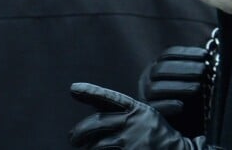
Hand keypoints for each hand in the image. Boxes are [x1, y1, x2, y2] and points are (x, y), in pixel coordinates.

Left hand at [69, 82, 214, 148]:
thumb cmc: (157, 136)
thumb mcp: (145, 117)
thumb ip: (122, 114)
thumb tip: (92, 115)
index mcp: (137, 109)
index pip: (110, 98)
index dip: (91, 92)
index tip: (73, 88)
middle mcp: (133, 123)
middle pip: (95, 123)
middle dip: (79, 132)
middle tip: (73, 138)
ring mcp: (131, 143)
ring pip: (96, 146)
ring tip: (87, 149)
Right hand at [137, 46, 206, 136]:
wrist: (180, 125)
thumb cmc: (187, 97)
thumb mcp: (190, 78)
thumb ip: (195, 66)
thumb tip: (208, 53)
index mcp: (157, 65)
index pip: (169, 54)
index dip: (187, 53)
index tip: (205, 55)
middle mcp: (147, 78)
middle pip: (161, 69)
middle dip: (185, 68)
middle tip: (203, 70)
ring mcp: (144, 96)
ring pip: (155, 88)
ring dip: (179, 86)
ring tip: (198, 87)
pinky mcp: (147, 114)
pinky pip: (153, 109)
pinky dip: (167, 106)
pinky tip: (181, 106)